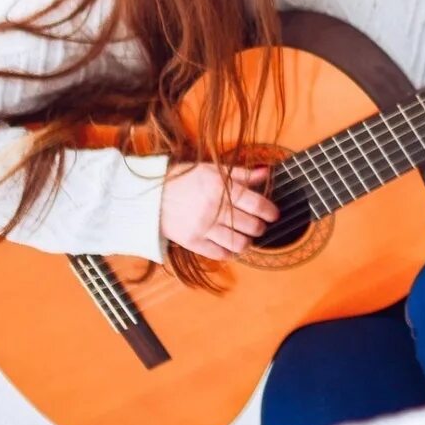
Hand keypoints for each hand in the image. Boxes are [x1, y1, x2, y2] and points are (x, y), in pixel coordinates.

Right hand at [159, 162, 279, 261]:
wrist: (151, 197)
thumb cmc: (184, 181)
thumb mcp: (211, 170)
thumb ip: (241, 174)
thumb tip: (267, 172)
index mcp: (221, 188)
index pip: (257, 204)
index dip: (270, 212)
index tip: (273, 214)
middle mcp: (214, 209)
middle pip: (251, 226)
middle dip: (260, 227)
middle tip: (259, 225)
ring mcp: (203, 227)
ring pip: (239, 243)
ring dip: (248, 242)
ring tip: (246, 236)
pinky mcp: (193, 242)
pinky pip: (221, 254)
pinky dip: (230, 252)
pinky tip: (230, 245)